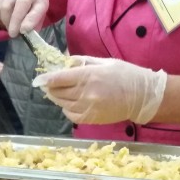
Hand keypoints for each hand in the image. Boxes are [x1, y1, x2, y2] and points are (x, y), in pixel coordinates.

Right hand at [0, 0, 48, 37]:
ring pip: (5, 7)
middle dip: (15, 21)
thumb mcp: (35, 20)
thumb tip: (25, 32)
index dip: (30, 20)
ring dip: (5, 21)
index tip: (23, 30)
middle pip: (21, 3)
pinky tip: (5, 17)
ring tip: (9, 26)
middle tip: (12, 34)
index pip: (37, 9)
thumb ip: (31, 27)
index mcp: (41, 0)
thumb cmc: (30, 11)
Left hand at [34, 57, 167, 124]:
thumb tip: (63, 61)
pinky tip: (71, 102)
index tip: (38, 80)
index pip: (59, 78)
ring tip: (60, 92)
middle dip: (50, 88)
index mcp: (89, 75)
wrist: (141, 96)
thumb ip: (81, 61)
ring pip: (62, 104)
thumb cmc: (124, 75)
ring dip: (58, 98)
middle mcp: (86, 93)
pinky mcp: (90, 119)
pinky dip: (67, 108)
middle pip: (58, 92)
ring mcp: (88, 108)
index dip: (46, 79)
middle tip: (48, 84)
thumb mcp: (103, 62)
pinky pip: (70, 114)